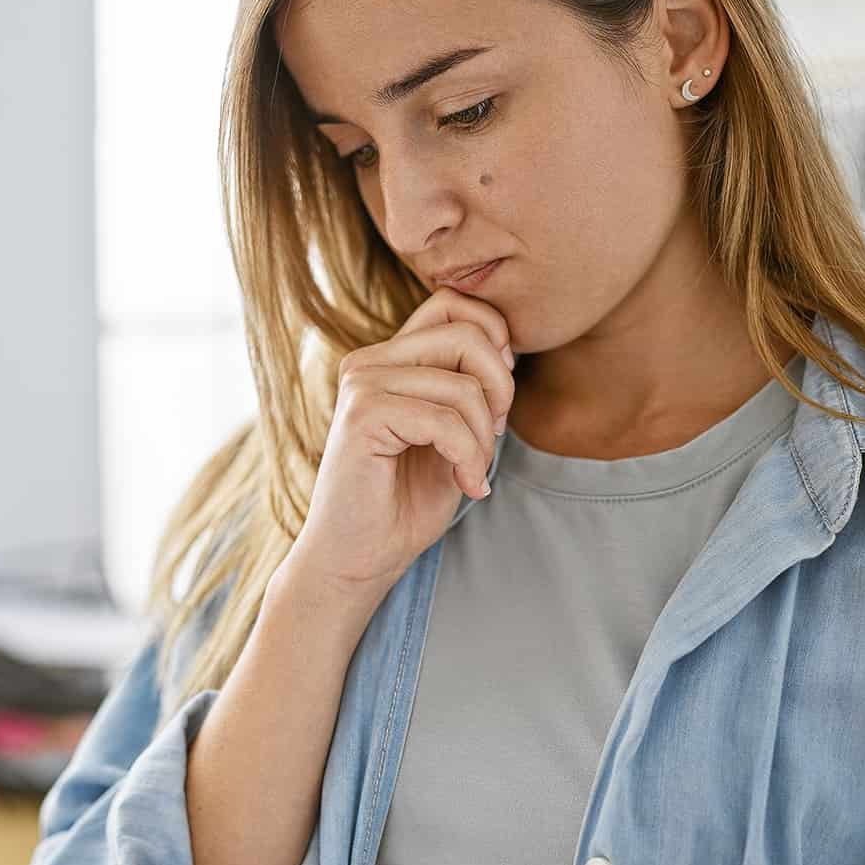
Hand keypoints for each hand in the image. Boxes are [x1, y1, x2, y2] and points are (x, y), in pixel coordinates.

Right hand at [285, 287, 515, 601]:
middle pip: (467, 334)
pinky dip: (470, 458)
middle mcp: (368, 361)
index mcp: (388, 358)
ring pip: (463, 385)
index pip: (455, 305)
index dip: (496, 342)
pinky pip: (445, 421)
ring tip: (472, 471)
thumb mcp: (452, 433)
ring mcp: (361, 384)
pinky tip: (466, 485)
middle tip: (493, 439)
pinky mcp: (361, 416)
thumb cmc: (404, 502)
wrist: (358, 559)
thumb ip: (470, 385)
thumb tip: (506, 344)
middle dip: (501, 390)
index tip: (496, 403)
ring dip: (484, 438)